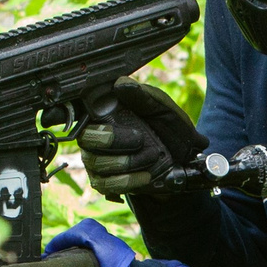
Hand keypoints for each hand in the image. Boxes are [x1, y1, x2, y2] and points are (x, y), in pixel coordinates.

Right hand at [79, 80, 208, 201]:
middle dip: (112, 141)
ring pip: (94, 161)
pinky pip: (104, 183)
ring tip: (152, 156)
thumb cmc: (171, 129)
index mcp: (106, 112)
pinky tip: (145, 175)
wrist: (185, 161)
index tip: (98, 123)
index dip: (80, 117)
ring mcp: (97, 159)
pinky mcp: (104, 181)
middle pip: (85, 138)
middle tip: (140, 139)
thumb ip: (142, 96)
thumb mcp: (162, 108)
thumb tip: (120, 83)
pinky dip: (127, 180)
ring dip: (126, 162)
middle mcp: (96, 134)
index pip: (81, 112)